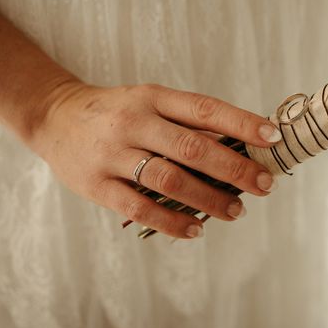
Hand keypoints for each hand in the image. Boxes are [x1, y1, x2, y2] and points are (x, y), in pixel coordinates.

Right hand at [30, 82, 280, 238]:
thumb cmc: (118, 111)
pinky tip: (196, 230)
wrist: (55, 117)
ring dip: (209, 199)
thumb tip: (238, 146)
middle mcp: (135, 122)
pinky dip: (172, 223)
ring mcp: (114, 154)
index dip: (242, 123)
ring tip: (236, 211)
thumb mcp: (150, 101)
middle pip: (193, 148)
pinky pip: (140, 208)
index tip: (272, 138)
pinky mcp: (97, 185)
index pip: (206, 109)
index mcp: (153, 97)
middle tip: (263, 185)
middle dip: (235, 169)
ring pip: (170, 181)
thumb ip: (186, 122)